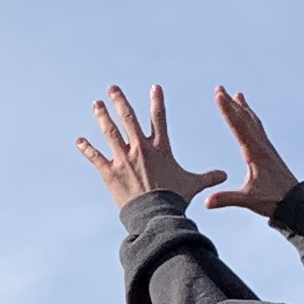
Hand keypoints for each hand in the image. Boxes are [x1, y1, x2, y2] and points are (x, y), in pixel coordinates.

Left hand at [75, 83, 205, 206]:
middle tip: (112, 88)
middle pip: (128, 118)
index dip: (157, 101)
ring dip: (102, 116)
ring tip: (97, 104)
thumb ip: (208, 177)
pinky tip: (79, 140)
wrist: (155, 215)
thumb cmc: (174, 199)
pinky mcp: (110, 172)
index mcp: (160, 148)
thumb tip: (225, 175)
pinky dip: (86, 148)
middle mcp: (140, 149)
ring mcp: (123, 159)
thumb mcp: (193, 185)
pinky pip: (95, 156)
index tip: (154, 87)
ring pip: (110, 132)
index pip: (159, 118)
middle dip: (120, 101)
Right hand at [196, 87, 297, 213]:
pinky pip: (259, 130)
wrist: (296, 202)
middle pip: (244, 119)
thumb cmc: (273, 200)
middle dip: (231, 103)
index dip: (227, 110)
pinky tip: (250, 118)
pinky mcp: (269, 152)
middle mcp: (262, 146)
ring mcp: (267, 148)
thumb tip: (206, 202)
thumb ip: (227, 199)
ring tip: (238, 95)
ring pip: (253, 122)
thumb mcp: (248, 200)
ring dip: (244, 108)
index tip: (219, 95)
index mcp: (255, 153)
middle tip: (220, 88)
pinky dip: (252, 119)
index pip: (238, 126)